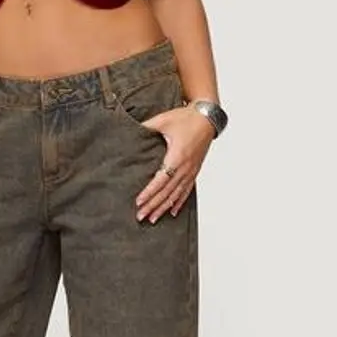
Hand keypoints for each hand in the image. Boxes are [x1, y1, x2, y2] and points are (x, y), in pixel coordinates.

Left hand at [134, 105, 215, 221]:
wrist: (207, 117)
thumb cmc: (186, 118)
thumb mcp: (163, 120)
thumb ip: (146, 127)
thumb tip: (129, 130)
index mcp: (177, 156)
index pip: (161, 180)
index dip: (149, 192)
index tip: (139, 202)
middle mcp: (185, 167)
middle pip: (167, 191)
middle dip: (153, 205)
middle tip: (141, 217)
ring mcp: (191, 171)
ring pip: (176, 194)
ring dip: (163, 207)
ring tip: (153, 218)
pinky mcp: (194, 170)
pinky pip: (186, 190)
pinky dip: (179, 202)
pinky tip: (172, 211)